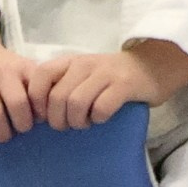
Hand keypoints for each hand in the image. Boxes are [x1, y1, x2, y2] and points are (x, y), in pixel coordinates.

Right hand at [0, 15, 37, 143]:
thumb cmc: (0, 65)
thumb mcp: (20, 67)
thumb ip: (34, 87)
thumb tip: (47, 117)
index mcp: (20, 67)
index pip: (38, 94)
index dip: (41, 114)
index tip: (37, 120)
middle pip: (17, 105)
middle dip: (21, 126)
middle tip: (18, 130)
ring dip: (1, 134)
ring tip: (2, 134)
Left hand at [30, 37, 187, 129]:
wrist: (151, 65)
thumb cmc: (110, 76)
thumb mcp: (81, 74)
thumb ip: (61, 85)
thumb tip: (37, 113)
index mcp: (69, 61)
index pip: (40, 76)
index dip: (36, 101)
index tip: (45, 116)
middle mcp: (84, 64)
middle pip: (57, 98)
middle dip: (59, 120)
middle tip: (69, 125)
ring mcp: (105, 74)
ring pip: (76, 104)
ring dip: (78, 121)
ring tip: (86, 123)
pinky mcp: (124, 85)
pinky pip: (101, 109)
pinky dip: (99, 119)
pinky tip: (102, 118)